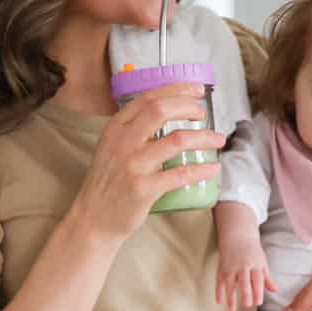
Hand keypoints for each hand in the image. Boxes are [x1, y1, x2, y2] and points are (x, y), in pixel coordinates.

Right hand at [71, 85, 223, 244]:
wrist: (93, 220)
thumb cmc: (107, 185)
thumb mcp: (110, 149)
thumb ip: (132, 132)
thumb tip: (166, 115)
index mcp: (115, 129)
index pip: (147, 98)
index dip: (176, 89)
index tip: (195, 89)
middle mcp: (122, 142)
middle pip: (161, 110)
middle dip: (188, 106)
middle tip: (203, 113)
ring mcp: (133, 165)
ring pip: (176, 140)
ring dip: (203, 137)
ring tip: (218, 139)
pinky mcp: (144, 189)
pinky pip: (180, 174)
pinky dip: (201, 170)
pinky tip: (213, 168)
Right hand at [216, 241, 276, 310]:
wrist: (237, 235)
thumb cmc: (252, 251)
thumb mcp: (262, 262)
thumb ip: (267, 278)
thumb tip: (275, 291)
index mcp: (255, 264)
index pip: (257, 279)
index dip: (258, 291)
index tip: (258, 302)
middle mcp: (242, 266)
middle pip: (244, 281)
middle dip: (245, 293)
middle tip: (248, 305)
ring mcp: (230, 267)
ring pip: (230, 283)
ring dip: (230, 296)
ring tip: (232, 309)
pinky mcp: (221, 268)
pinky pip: (219, 281)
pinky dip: (218, 291)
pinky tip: (219, 302)